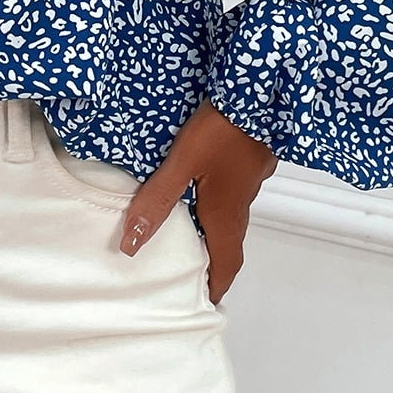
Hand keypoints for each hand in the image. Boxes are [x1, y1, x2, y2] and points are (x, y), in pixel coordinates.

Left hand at [119, 99, 276, 304]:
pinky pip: (236, 192)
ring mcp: (250, 179)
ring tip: (195, 232)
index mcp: (225, 212)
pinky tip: (206, 186)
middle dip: (215, 261)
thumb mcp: (182, 164)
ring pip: (234, 215)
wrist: (262, 92)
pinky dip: (222, 203)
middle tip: (197, 272)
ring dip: (218, 230)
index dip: (217, 285)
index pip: (226, 263)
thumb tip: (130, 245)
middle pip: (230, 242)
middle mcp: (241, 202)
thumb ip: (157, 201)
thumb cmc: (223, 128)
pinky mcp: (252, 159)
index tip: (207, 301)